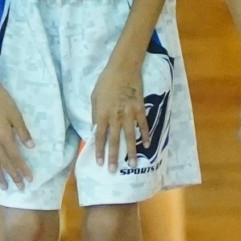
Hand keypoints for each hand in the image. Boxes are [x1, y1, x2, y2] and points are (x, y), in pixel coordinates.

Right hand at [0, 78, 34, 188]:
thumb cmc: (3, 101)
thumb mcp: (16, 115)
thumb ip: (23, 132)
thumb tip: (31, 147)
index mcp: (3, 136)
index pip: (15, 157)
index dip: (22, 169)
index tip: (30, 179)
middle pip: (4, 163)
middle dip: (13, 176)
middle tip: (20, 189)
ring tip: (4, 186)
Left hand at [90, 54, 148, 170]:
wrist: (123, 69)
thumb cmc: (105, 82)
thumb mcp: (94, 98)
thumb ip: (95, 115)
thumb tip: (95, 130)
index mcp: (102, 114)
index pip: (99, 137)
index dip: (99, 151)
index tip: (100, 163)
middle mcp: (115, 117)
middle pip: (114, 140)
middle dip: (114, 157)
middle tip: (114, 171)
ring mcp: (129, 114)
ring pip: (129, 136)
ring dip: (131, 151)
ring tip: (133, 164)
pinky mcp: (139, 109)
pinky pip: (143, 125)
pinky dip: (145, 135)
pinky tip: (146, 144)